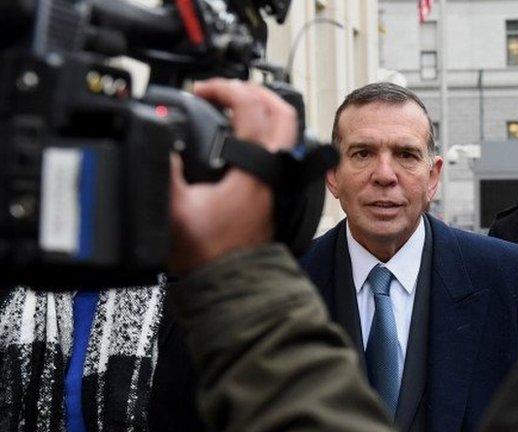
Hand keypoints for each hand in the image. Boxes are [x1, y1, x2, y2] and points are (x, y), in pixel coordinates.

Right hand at [169, 81, 297, 275]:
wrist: (231, 284)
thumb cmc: (209, 255)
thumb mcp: (173, 209)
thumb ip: (164, 169)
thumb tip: (159, 140)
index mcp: (256, 170)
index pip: (252, 108)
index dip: (225, 88)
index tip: (202, 90)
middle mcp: (276, 172)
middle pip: (282, 112)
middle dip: (252, 91)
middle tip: (224, 91)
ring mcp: (281, 182)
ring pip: (285, 130)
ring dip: (260, 111)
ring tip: (229, 108)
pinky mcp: (277, 192)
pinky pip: (279, 149)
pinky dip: (262, 133)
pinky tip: (238, 139)